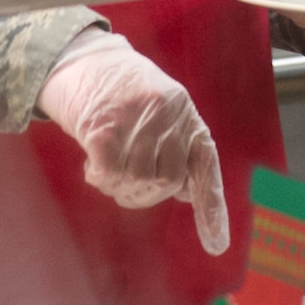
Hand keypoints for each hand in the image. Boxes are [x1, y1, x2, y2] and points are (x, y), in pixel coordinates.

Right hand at [35, 30, 227, 254]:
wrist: (87, 58)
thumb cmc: (127, 92)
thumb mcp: (164, 112)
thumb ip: (177, 147)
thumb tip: (185, 192)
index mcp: (186, 115)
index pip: (204, 167)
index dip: (211, 209)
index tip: (217, 246)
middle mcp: (169, 113)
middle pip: (166, 182)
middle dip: (145, 194)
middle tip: (125, 185)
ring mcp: (136, 116)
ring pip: (136, 181)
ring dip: (119, 186)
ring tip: (108, 169)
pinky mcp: (103, 122)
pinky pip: (108, 172)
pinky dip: (99, 178)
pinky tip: (93, 165)